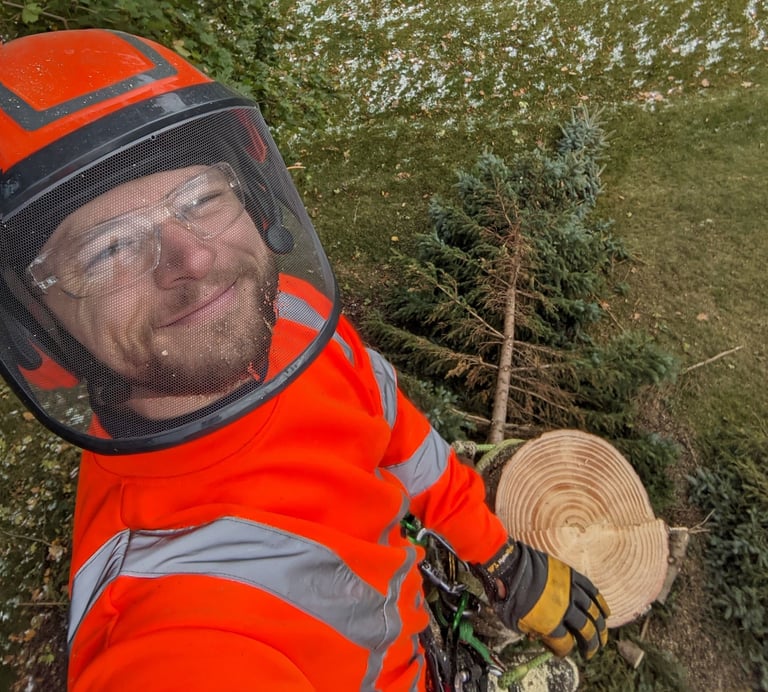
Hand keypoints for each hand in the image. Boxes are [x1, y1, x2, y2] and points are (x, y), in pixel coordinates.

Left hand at [471, 538, 609, 659]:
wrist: (507, 564)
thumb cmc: (506, 593)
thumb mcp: (513, 621)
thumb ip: (531, 631)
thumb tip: (541, 636)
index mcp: (549, 623)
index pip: (565, 644)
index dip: (563, 651)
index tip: (560, 653)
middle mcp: (564, 609)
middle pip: (586, 630)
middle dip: (590, 644)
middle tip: (591, 652)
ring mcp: (569, 591)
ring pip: (592, 611)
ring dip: (601, 626)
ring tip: (603, 636)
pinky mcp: (570, 575)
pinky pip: (591, 590)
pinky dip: (600, 602)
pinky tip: (606, 612)